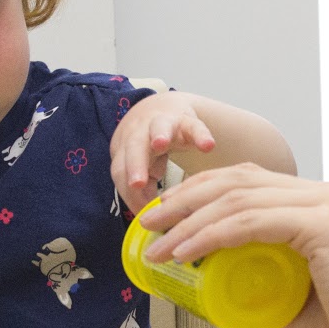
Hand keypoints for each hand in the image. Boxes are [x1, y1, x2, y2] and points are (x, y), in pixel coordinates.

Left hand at [111, 91, 217, 210]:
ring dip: (158, 135)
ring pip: (158, 127)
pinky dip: (200, 135)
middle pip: (133, 148)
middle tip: (137, 184)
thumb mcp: (143, 168)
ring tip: (159, 144)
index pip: (120, 171)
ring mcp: (163, 124)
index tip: (143, 215)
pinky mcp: (187, 120)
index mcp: (125, 150)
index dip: (128, 192)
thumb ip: (144, 191)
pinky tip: (208, 146)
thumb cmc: (148, 147)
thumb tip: (149, 218)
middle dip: (135, 165)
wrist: (162, 109)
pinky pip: (194, 126)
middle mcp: (140, 134)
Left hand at [136, 164, 328, 327]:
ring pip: (238, 198)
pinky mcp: (325, 224)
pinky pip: (251, 222)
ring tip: (157, 243)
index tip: (164, 219)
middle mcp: (325, 195)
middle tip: (149, 224)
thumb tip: (214, 290)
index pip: (247, 183)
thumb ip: (258, 287)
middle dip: (184, 199)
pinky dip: (211, 235)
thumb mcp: (290, 305)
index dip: (199, 195)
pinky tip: (185, 251)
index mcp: (320, 206)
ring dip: (188, 220)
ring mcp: (327, 205)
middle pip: (237, 180)